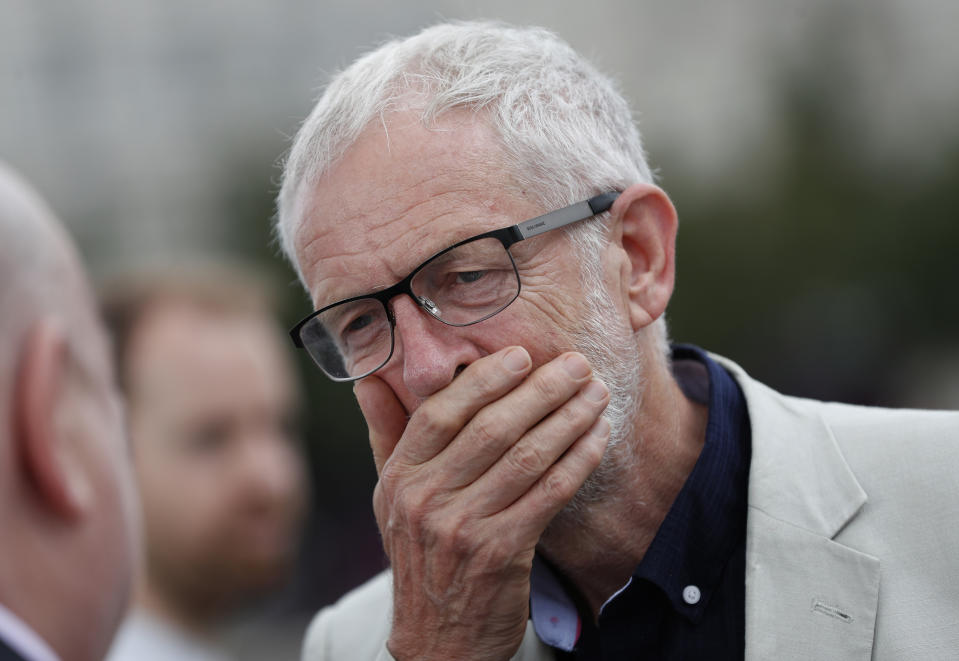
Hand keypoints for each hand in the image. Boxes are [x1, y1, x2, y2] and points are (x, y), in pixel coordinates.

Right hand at [355, 347, 610, 660]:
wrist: (437, 640)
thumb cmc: (420, 555)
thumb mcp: (389, 498)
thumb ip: (385, 435)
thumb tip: (367, 380)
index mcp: (400, 477)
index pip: (441, 412)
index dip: (485, 379)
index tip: (522, 355)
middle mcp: (426, 499)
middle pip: (492, 427)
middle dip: (542, 389)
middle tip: (576, 364)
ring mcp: (464, 527)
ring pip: (528, 455)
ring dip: (569, 418)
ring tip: (596, 392)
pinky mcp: (503, 552)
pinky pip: (550, 492)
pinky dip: (578, 459)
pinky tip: (598, 437)